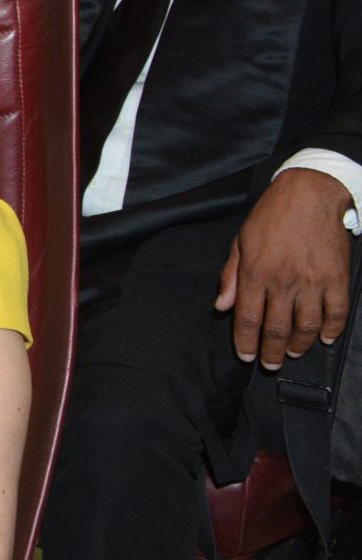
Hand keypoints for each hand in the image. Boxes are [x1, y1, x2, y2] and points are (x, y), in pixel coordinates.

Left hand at [216, 168, 352, 367]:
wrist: (309, 195)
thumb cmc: (271, 216)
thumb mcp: (241, 242)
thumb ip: (230, 276)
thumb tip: (221, 307)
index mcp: (256, 272)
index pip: (248, 318)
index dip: (245, 342)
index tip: (246, 357)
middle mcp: (283, 280)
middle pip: (277, 329)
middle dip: (272, 352)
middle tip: (271, 364)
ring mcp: (312, 281)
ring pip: (307, 326)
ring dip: (300, 345)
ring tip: (294, 353)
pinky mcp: (337, 278)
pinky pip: (336, 312)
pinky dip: (331, 329)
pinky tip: (324, 338)